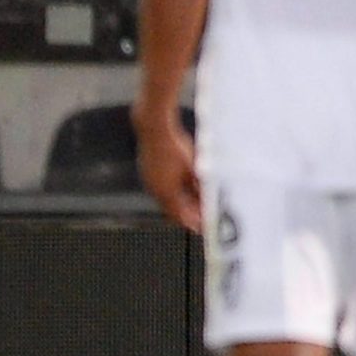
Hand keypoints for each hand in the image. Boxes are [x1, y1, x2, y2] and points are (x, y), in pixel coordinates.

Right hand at [135, 110, 201, 232]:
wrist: (154, 128)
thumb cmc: (175, 146)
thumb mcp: (192, 168)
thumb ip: (199, 186)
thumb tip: (207, 200)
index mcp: (166, 192)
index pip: (180, 216)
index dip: (192, 223)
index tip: (204, 227)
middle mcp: (155, 190)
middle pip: (173, 210)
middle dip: (188, 216)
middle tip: (201, 220)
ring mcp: (149, 182)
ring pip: (167, 201)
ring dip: (181, 206)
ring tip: (195, 207)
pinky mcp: (148, 173)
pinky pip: (162, 190)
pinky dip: (173, 195)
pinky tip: (182, 192)